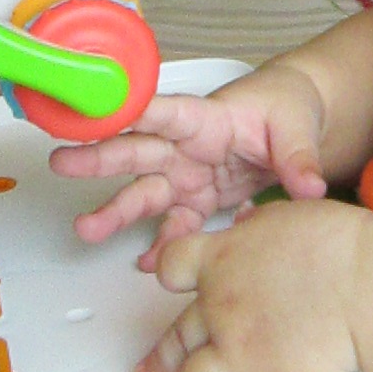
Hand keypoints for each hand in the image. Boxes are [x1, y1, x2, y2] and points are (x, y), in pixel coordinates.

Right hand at [49, 68, 327, 260]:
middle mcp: (186, 146)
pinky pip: (174, 226)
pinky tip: (148, 264)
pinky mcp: (198, 200)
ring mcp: (187, 175)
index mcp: (205, 117)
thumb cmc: (286, 107)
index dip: (132, 113)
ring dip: (116, 212)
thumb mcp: (296, 126)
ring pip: (145, 193)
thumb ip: (298, 158)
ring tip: (86, 228)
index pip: (164, 112)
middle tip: (63, 163)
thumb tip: (309, 187)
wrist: (294, 121)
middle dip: (100, 158)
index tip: (100, 114)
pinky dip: (163, 246)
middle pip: (138, 150)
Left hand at [133, 198, 363, 371]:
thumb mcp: (290, 216)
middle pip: (174, 338)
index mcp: (220, 260)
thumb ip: (258, 228)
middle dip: (160, 359)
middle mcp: (218, 309)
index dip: (171, 277)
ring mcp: (238, 353)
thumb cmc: (342, 247)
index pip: (171, 267)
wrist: (370, 287)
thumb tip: (249, 228)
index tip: (173, 285)